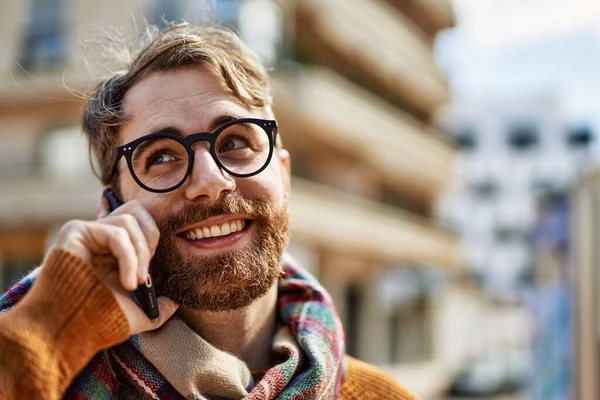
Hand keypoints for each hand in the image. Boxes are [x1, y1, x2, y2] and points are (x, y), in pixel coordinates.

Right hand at [54, 193, 177, 334]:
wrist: (75, 331)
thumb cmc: (102, 321)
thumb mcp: (138, 313)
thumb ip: (158, 306)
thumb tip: (176, 302)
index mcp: (112, 248)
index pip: (135, 218)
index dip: (150, 233)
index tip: (147, 271)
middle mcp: (99, 236)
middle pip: (136, 210)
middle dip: (150, 239)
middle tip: (147, 274)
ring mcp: (87, 231)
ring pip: (128, 221)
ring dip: (140, 254)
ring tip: (137, 283)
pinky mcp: (76, 231)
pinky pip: (116, 233)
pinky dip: (129, 258)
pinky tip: (128, 282)